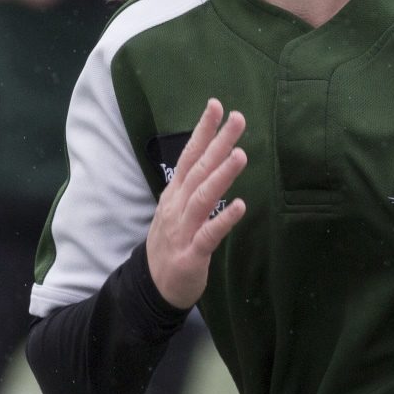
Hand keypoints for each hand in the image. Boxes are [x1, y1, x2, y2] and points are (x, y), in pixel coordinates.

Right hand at [147, 99, 248, 309]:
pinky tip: (240, 206)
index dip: (202, 130)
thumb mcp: (176, 210)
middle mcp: (177, 206)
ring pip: (203, 197)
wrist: (152, 287)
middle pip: (199, 169)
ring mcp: (183, 230)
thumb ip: (192, 186)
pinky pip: (209, 234)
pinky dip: (224, 219)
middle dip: (218, 142)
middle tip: (238, 118)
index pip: (189, 156)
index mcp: (175, 194)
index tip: (216, 106)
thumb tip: (211, 158)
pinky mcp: (192, 254)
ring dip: (222, 175)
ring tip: (241, 154)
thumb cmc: (171, 244)